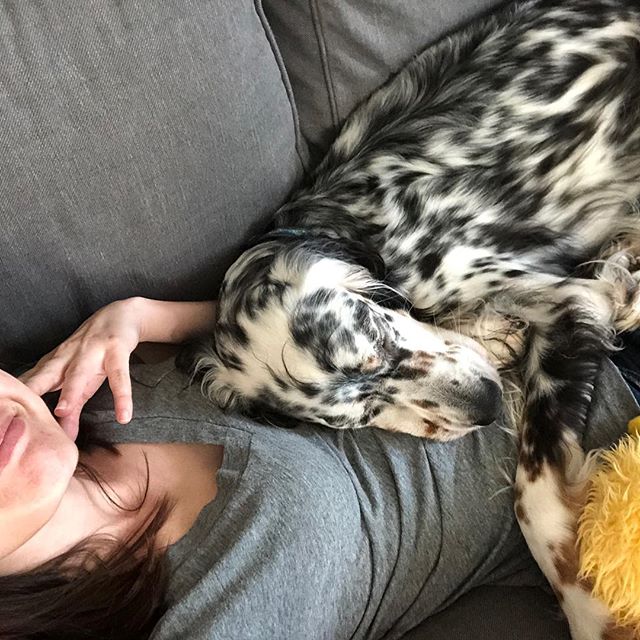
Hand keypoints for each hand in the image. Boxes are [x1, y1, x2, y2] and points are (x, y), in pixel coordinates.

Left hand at [19, 298, 143, 439]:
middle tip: (20, 414)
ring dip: (70, 391)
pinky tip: (124, 416)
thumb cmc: (96, 351)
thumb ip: (73, 409)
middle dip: (31, 391)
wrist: (121, 316)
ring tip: (61, 412)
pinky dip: (122, 396)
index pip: (31, 382)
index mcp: (55, 364)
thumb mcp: (83, 380)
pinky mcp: (117, 349)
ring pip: (79, 372)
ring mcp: (93, 350)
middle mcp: (69, 356)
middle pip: (47, 375)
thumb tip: (65, 439)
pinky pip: (119, 376)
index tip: (6, 413)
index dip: (16, 395)